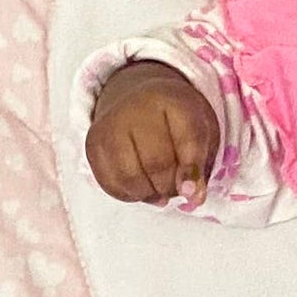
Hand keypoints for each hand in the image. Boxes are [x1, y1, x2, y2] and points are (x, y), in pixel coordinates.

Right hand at [85, 61, 220, 205]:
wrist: (139, 100)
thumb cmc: (178, 122)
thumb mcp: (202, 134)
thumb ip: (202, 165)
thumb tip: (193, 197)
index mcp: (173, 101)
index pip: (187, 137)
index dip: (191, 170)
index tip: (192, 194)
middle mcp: (137, 107)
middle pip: (156, 163)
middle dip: (171, 186)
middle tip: (177, 188)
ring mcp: (110, 125)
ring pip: (130, 177)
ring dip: (149, 193)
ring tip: (160, 187)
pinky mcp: (93, 144)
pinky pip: (110, 183)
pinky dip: (130, 195)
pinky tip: (141, 186)